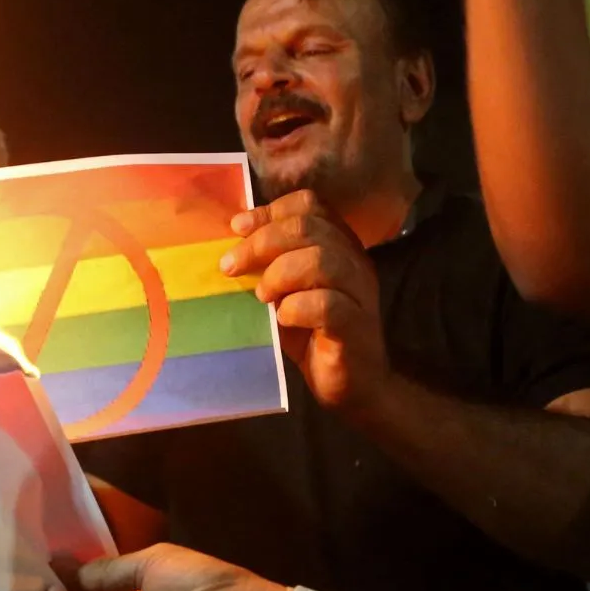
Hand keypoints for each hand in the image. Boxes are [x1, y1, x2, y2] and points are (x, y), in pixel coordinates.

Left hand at [224, 190, 388, 414]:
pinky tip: (282, 319)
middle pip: (309, 227)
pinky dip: (297, 307)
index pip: (310, 204)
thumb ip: (268, 265)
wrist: (354, 386)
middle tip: (231, 266)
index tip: (237, 228)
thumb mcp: (285, 292)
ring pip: (322, 260)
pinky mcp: (356, 327)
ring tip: (261, 296)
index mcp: (339, 245)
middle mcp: (354, 261)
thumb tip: (230, 241)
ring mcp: (359, 293)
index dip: (269, 210)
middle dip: (261, 242)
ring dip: (280, 274)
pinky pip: (328, 305)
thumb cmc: (312, 336)